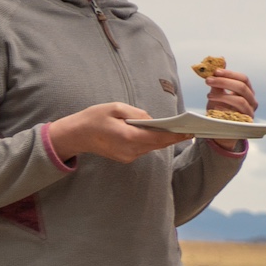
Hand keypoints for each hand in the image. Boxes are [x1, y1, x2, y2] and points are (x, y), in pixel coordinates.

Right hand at [48, 103, 185, 164]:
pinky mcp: (125, 158)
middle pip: (157, 144)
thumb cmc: (94, 118)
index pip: (159, 138)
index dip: (176, 136)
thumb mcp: (115, 108)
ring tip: (173, 129)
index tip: (190, 132)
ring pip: (151, 147)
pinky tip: (152, 133)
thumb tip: (153, 121)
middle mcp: (130, 150)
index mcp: (128, 137)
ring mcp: (128, 156)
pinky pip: (142, 148)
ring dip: (159, 138)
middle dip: (171, 136)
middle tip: (187, 129)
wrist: (75, 135)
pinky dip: (148, 141)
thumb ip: (137, 114)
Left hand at [198, 65, 257, 120]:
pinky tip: (213, 103)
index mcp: (247, 91)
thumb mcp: (217, 92)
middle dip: (224, 82)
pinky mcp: (245, 122)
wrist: (220, 127)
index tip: (215, 71)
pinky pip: (236, 113)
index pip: (243, 79)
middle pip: (242, 87)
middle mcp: (252, 101)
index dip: (230, 74)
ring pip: (240, 100)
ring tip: (208, 94)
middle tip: (209, 80)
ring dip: (222, 94)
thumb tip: (217, 62)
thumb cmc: (220, 108)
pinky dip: (224, 106)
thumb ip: (218, 80)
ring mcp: (250, 112)